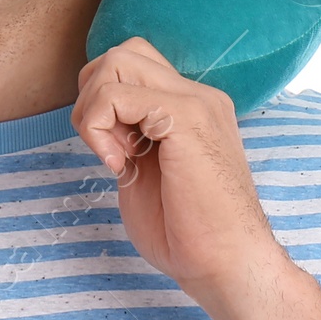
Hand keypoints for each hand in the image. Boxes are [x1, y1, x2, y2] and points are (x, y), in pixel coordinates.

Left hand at [69, 37, 282, 297]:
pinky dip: (100, 127)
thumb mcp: (147, 173)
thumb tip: (98, 119)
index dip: (103, 103)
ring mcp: (196, 102)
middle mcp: (198, 96)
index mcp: (190, 108)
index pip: (131, 66)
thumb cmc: (188, 235)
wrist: (228, 265)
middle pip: (120, 53)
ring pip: (115, 62)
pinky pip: (117, 94)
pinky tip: (120, 165)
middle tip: (108, 151)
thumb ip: (129, 139)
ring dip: (94, 110)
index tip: (114, 154)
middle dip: (92, 99)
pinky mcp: (187, 118)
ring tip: (115, 157)